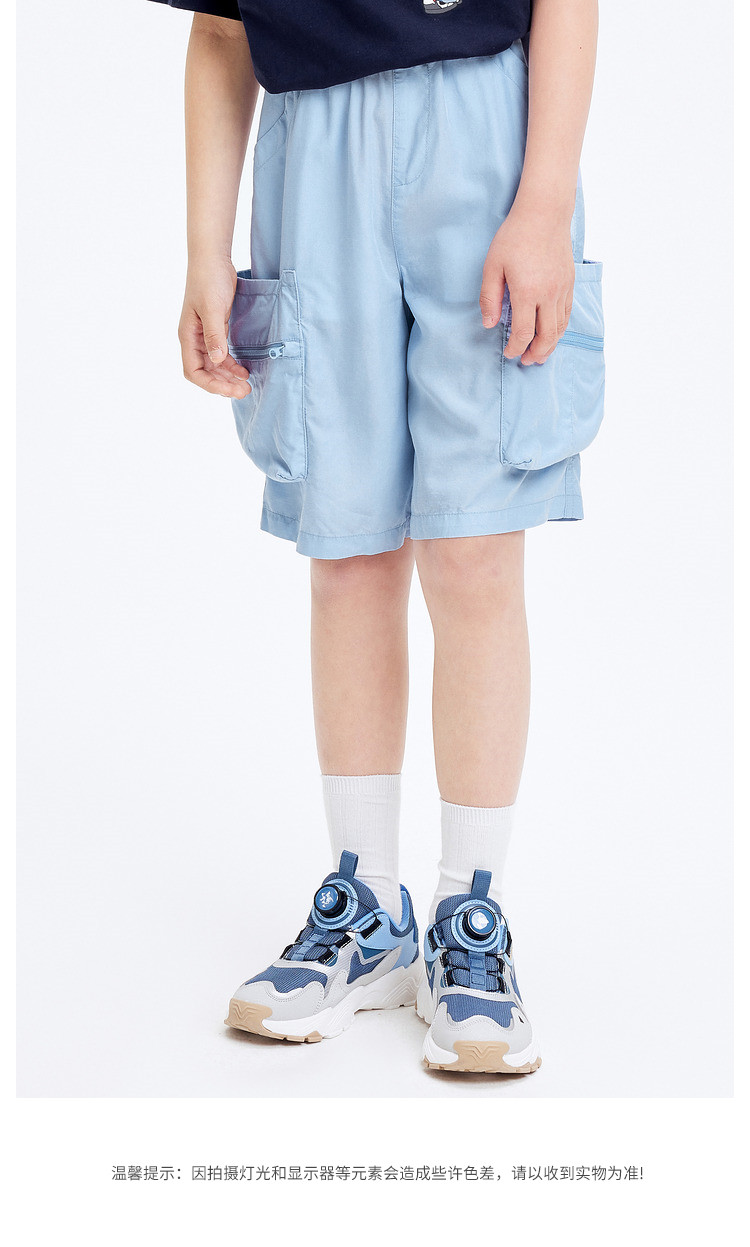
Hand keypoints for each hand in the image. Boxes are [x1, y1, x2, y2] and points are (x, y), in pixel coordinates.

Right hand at [178, 256, 251, 397]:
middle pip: (205, 372)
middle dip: (223, 384)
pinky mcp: (216, 329)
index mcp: (188, 336)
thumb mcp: (212, 308)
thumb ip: (215, 335)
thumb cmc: (209, 279)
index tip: (230, 389)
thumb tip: (217, 360)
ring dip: (228, 377)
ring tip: (246, 385)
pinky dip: (232, 365)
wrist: (213, 258)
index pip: (193, 371)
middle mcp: (194, 339)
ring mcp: (204, 335)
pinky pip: (222, 355)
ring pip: (214, 366)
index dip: (210, 384)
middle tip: (245, 391)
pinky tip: (244, 370)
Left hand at [479, 207, 574, 364]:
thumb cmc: (514, 237)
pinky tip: (551, 333)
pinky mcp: (569, 283)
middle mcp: (548, 295)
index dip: (515, 348)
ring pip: (560, 328)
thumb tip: (490, 324)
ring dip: (550, 345)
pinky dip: (560, 329)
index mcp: (527, 293)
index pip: (523, 333)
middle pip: (546, 337)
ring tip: (539, 354)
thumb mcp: (492, 266)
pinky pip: (567, 314)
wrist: (544, 213)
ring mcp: (562, 289)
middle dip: (535, 354)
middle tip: (526, 361)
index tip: (508, 353)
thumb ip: (489, 298)